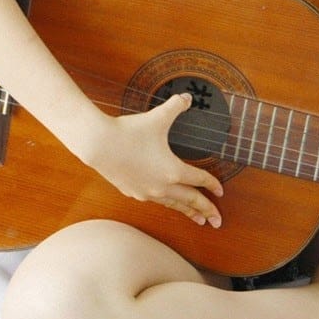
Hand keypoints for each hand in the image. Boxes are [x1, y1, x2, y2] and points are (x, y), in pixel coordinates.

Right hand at [74, 93, 224, 226]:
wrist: (98, 144)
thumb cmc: (129, 132)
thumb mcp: (157, 117)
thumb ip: (176, 106)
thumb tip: (187, 97)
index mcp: (173, 171)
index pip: (199, 180)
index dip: (212, 185)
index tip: (221, 190)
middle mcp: (162, 186)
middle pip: (190, 200)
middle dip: (206, 210)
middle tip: (217, 221)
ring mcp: (146, 191)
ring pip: (172, 204)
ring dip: (187, 212)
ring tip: (197, 219)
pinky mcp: (131, 191)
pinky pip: (154, 200)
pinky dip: (165, 202)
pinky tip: (165, 201)